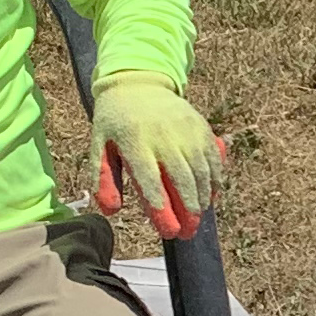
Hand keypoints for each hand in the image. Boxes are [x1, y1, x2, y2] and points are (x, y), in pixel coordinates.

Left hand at [87, 74, 225, 241]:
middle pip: (182, 178)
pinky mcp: (200, 126)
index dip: (161, 208)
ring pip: (201, 170)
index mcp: (135, 141)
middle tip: (187, 233)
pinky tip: (212, 195)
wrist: (138, 82)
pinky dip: (216, 178)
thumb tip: (110, 211)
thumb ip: (102, 178)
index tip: (169, 231)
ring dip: (203, 198)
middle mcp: (163, 135)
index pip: (150, 180)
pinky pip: (213, 157)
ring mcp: (185, 130)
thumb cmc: (115, 121)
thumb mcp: (99, 145)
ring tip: (198, 217)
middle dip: (188, 210)